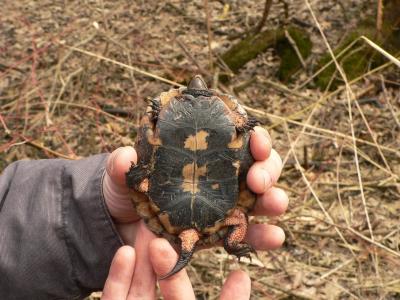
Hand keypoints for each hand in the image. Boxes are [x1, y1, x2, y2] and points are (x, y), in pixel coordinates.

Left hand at [102, 126, 287, 296]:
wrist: (124, 227)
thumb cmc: (129, 188)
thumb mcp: (121, 174)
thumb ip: (122, 165)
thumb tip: (127, 156)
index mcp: (204, 152)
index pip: (238, 137)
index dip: (253, 136)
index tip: (254, 139)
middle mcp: (221, 174)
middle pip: (258, 165)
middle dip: (266, 168)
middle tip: (257, 179)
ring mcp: (225, 203)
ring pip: (262, 197)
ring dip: (274, 198)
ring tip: (275, 203)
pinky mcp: (222, 231)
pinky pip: (249, 232)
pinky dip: (264, 234)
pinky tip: (274, 237)